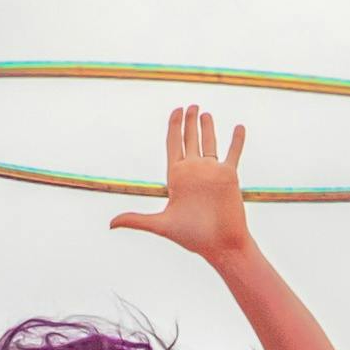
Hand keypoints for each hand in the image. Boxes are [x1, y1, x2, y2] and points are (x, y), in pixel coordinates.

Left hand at [108, 106, 250, 260]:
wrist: (220, 245)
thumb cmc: (192, 237)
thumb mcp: (161, 225)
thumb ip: (137, 220)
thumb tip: (110, 224)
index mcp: (177, 177)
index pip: (173, 145)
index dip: (174, 126)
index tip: (176, 111)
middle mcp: (194, 171)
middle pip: (190, 139)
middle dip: (189, 122)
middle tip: (191, 105)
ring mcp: (212, 172)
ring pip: (210, 143)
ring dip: (207, 127)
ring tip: (205, 112)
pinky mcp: (229, 175)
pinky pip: (233, 153)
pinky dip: (237, 140)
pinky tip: (239, 126)